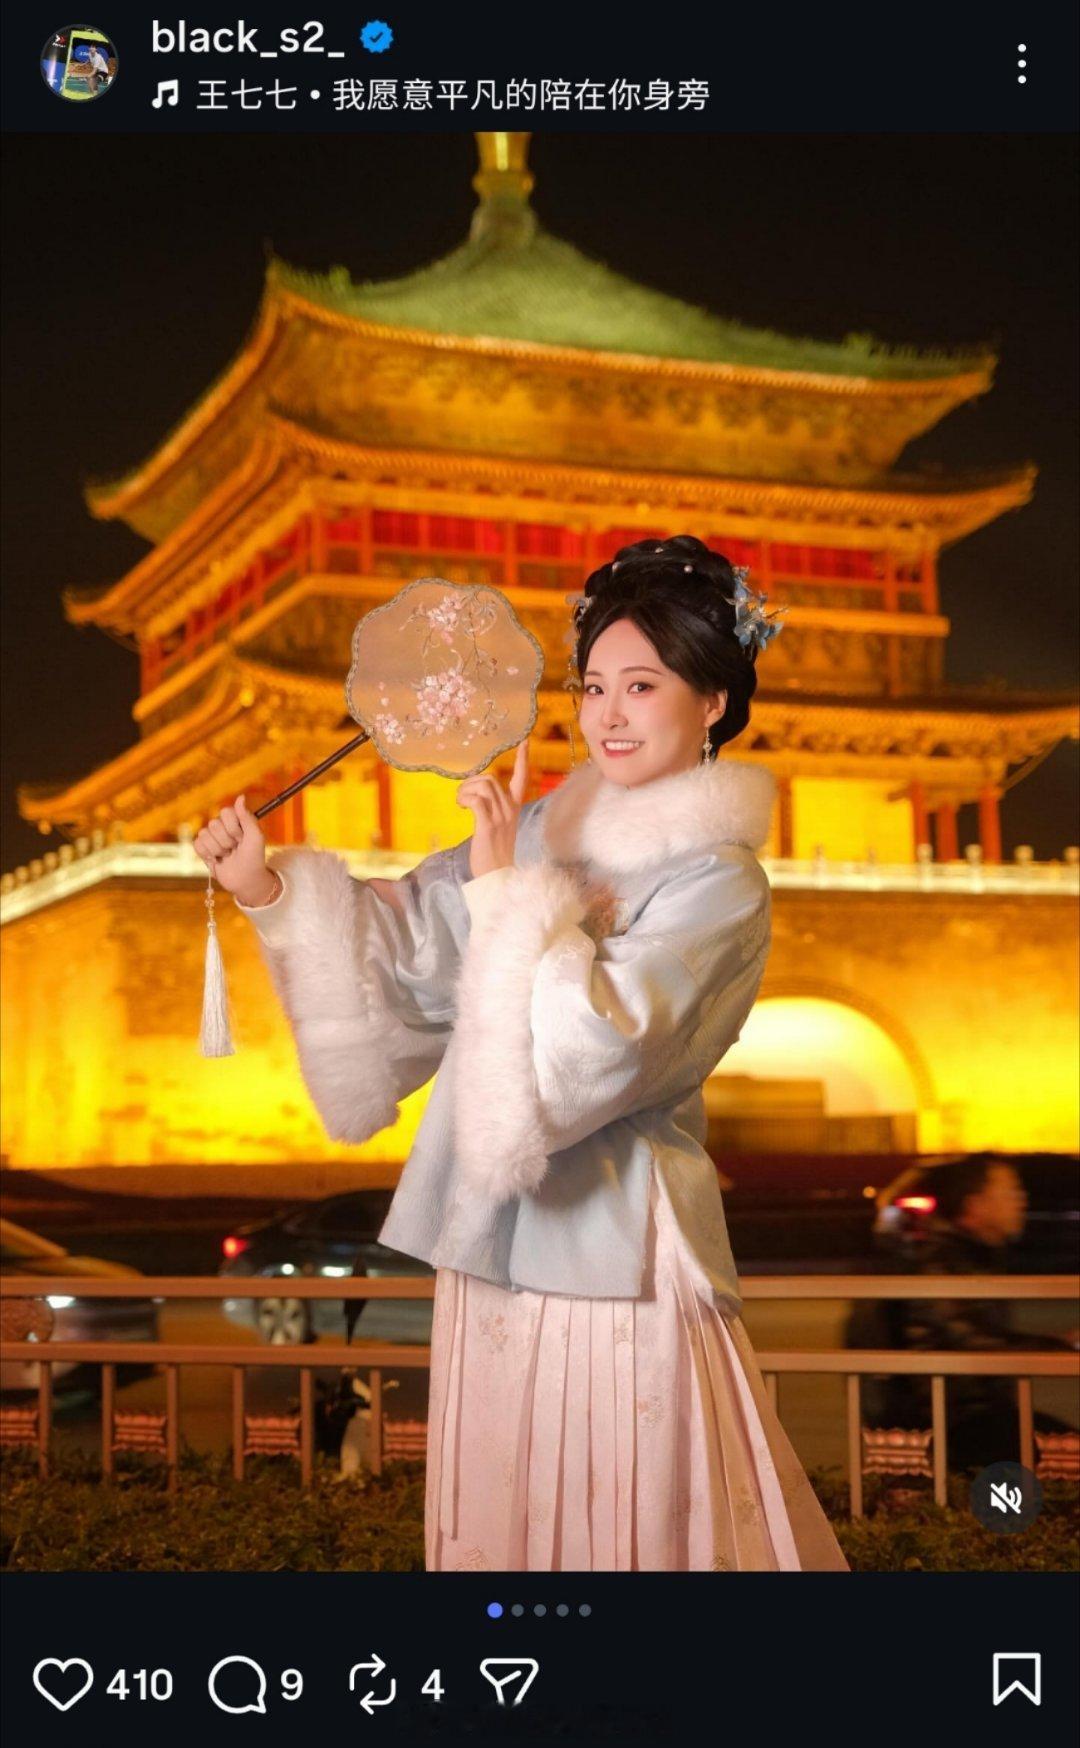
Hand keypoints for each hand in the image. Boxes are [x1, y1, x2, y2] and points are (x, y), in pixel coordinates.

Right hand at [194, 794, 272, 902]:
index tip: (242, 838)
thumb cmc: (254, 857)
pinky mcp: (203, 849)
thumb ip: (247, 817)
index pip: (225, 812)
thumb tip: (240, 797)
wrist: (246, 879)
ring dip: (218, 849)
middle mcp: (222, 826)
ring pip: (204, 834)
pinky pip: (197, 844)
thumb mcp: (256, 836)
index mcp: (235, 820)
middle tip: (235, 848)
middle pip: (214, 824)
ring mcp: (211, 838)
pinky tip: (217, 860)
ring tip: (228, 855)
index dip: (233, 827)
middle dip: (227, 840)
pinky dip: (207, 854)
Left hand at [457, 739, 528, 878]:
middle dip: (470, 782)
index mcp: (514, 808)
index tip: (524, 742)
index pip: (522, 778)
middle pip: (491, 780)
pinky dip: (465, 799)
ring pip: (484, 786)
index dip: (523, 759)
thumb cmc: (494, 853)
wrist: (497, 875)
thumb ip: (494, 810)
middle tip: (461, 797)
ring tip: (460, 802)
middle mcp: (510, 810)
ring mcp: (500, 817)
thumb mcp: (499, 827)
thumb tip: (477, 797)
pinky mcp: (488, 826)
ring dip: (465, 790)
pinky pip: (476, 800)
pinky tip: (461, 806)